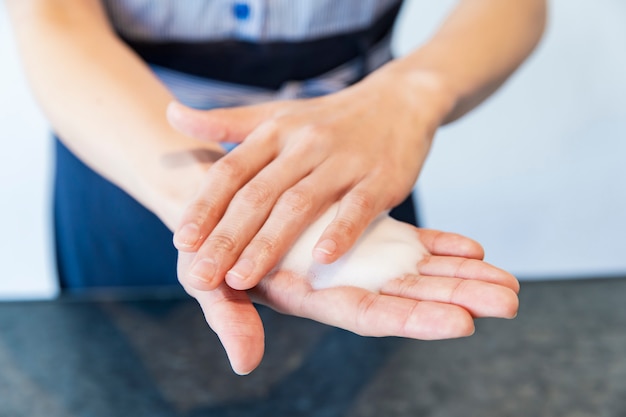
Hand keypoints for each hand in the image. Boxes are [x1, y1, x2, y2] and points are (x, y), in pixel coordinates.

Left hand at [167, 67, 453, 292]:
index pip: (231, 171)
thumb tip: (171, 115)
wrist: (398, 102)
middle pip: (258, 195)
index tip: (181, 242)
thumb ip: (225, 123)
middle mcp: (304, 144)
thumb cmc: (329, 119)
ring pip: (299, 204)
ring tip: (241, 280)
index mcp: (275, 131)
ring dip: (268, 244)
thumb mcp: (276, 114)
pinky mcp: (380, 178)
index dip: (204, 207)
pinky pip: (357, 207)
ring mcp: (343, 161)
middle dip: (225, 239)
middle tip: (201, 277)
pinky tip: (320, 259)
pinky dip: (340, 232)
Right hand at [177, 219, 518, 374]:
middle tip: (508, 301)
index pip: (368, 314)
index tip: (460, 323)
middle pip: (405, 295)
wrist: (217, 203)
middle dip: (456, 299)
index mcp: (310, 296)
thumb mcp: (206, 282)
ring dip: (460, 275)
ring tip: (509, 283)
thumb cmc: (210, 248)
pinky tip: (472, 247)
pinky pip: (405, 242)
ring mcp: (353, 256)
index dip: (410, 319)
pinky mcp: (358, 232)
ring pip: (414, 270)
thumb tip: (245, 364)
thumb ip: (228, 320)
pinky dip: (438, 245)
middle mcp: (339, 281)